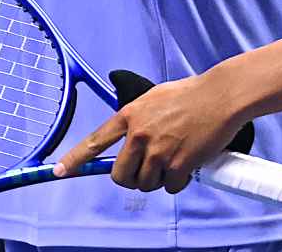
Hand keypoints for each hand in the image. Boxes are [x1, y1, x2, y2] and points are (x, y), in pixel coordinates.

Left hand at [54, 73, 244, 193]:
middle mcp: (139, 134)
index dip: (74, 159)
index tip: (59, 171)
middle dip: (131, 178)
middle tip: (147, 170)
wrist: (221, 96)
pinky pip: (169, 188)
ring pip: (145, 184)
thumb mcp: (155, 98)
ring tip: (172, 161)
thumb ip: (138, 117)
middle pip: (120, 175)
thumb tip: (130, 137)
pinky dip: (178, 182)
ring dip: (157, 180)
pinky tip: (187, 165)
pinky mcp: (178, 164)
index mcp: (130, 115)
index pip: (95, 142)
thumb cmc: (192, 94)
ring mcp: (158, 151)